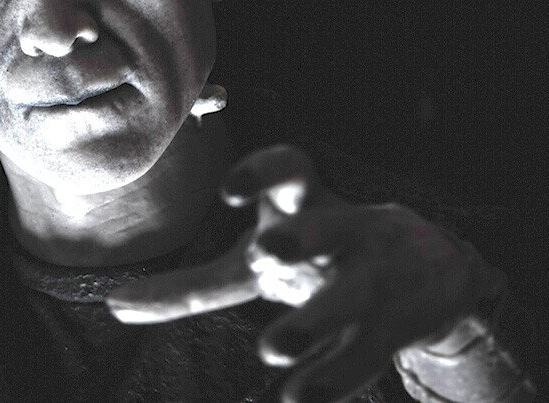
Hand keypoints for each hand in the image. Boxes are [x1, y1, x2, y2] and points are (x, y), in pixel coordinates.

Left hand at [106, 145, 501, 402]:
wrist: (435, 270)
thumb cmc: (318, 256)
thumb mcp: (260, 261)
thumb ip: (192, 284)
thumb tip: (113, 305)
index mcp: (308, 204)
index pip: (289, 169)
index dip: (261, 172)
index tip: (227, 192)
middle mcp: (344, 234)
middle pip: (324, 229)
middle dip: (298, 239)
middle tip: (266, 254)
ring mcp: (373, 282)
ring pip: (347, 299)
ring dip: (310, 322)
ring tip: (272, 348)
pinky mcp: (394, 329)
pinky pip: (362, 357)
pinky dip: (328, 382)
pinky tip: (295, 400)